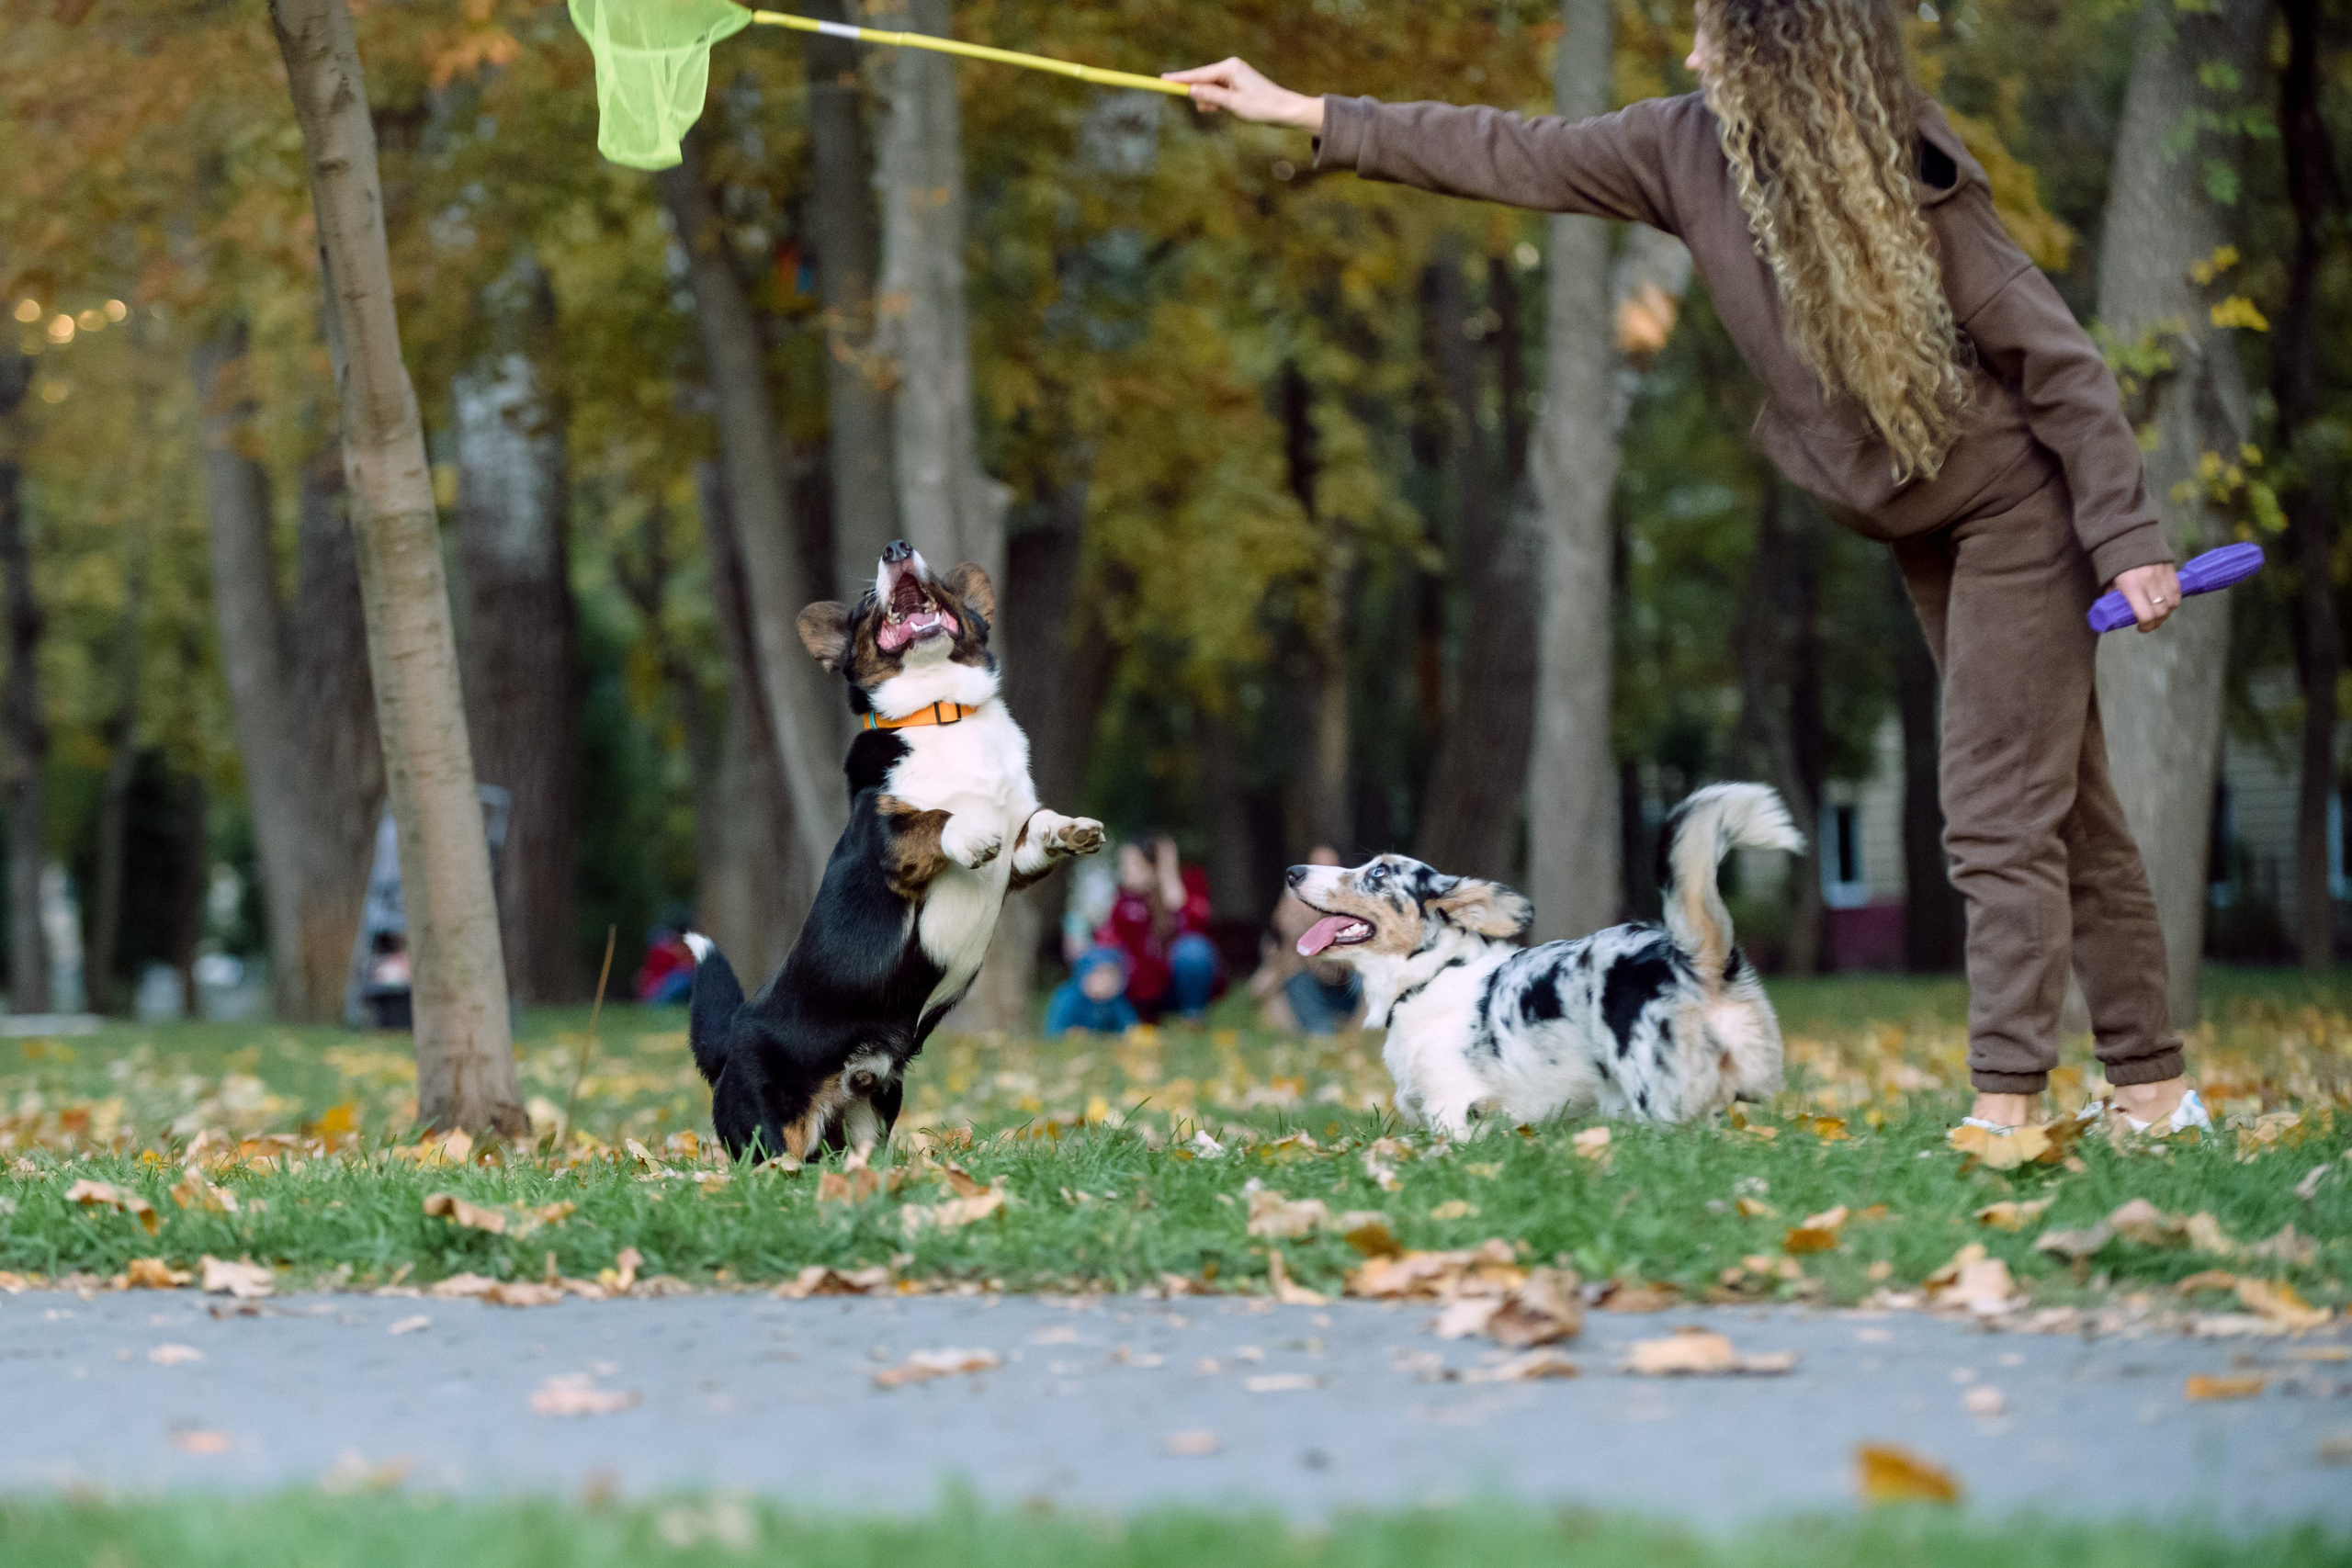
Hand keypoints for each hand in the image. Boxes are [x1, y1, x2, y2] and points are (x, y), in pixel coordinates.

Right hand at [1160, 58, 1324, 129]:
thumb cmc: (1261, 107)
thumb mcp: (1233, 104)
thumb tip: (1191, 90)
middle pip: (1203, 80)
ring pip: (1210, 88)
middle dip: (1200, 96)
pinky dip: (1217, 101)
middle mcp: (1230, 67)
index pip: (1198, 74)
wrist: (1284, 109)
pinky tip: (1225, 109)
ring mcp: (1233, 74)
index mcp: (1229, 68)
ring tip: (1223, 111)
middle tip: (1210, 109)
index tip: (1162, 79)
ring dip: (1210, 101)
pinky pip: (1218, 91)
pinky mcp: (1236, 83)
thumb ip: (1211, 96)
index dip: (1179, 79)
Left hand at [2111, 562, 2180, 632]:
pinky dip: (2173, 601)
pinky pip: (2177, 591)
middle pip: (2161, 612)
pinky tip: (2166, 603)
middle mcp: (2149, 581)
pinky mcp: (2170, 569)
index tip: (2141, 628)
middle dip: (2156, 622)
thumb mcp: (2108, 580)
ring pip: (2173, 603)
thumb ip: (2113, 595)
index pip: (2146, 614)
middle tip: (2149, 624)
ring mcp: (2162, 574)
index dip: (2146, 626)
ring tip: (2157, 614)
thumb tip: (2116, 609)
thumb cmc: (2114, 559)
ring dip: (2166, 612)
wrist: (2128, 534)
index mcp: (2131, 585)